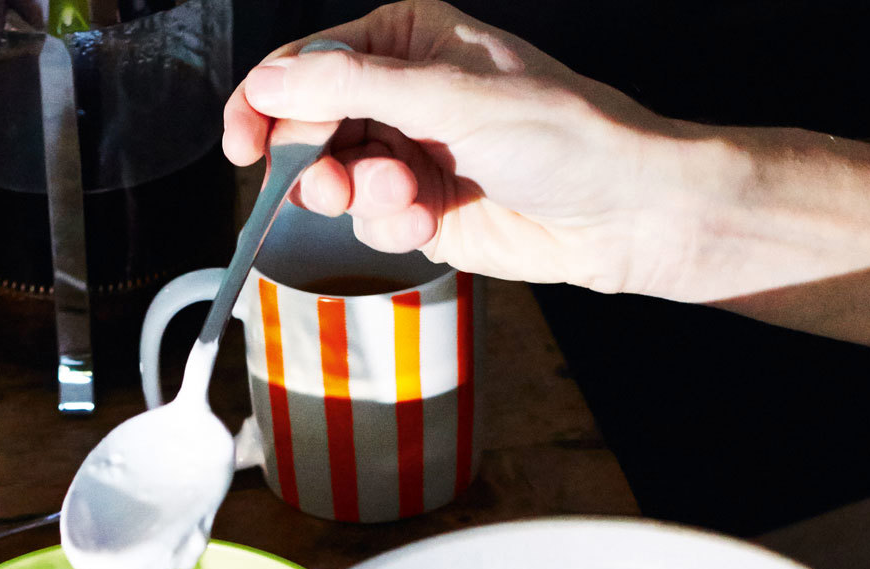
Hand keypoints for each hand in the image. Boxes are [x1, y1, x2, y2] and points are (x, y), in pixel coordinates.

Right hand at [223, 0, 712, 291]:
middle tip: (332, 186)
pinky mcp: (418, 209)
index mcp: (404, 39)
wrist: (623, 213)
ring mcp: (407, 152)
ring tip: (406, 199)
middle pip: (305, 126)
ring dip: (359, 198)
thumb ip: (354, 87)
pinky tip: (433, 221)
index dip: (267, 103)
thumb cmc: (564, 136)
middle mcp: (399, 91)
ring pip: (331, 180)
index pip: (305, 64)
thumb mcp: (452, 97)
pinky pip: (367, 223)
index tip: (245, 143)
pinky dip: (390, 227)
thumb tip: (271, 81)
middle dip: (316, 162)